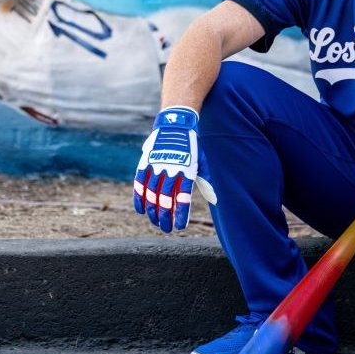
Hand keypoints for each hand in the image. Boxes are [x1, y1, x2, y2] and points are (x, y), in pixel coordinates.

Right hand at [133, 106, 216, 232]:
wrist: (176, 124)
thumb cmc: (192, 146)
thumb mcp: (201, 162)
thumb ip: (206, 182)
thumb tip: (215, 201)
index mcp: (186, 171)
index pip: (182, 199)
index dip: (180, 214)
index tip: (180, 227)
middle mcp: (171, 170)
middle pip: (165, 200)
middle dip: (165, 217)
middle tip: (166, 229)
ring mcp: (156, 166)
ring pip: (151, 194)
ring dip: (152, 211)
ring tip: (155, 222)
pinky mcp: (146, 163)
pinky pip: (139, 184)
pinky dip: (139, 198)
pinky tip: (141, 210)